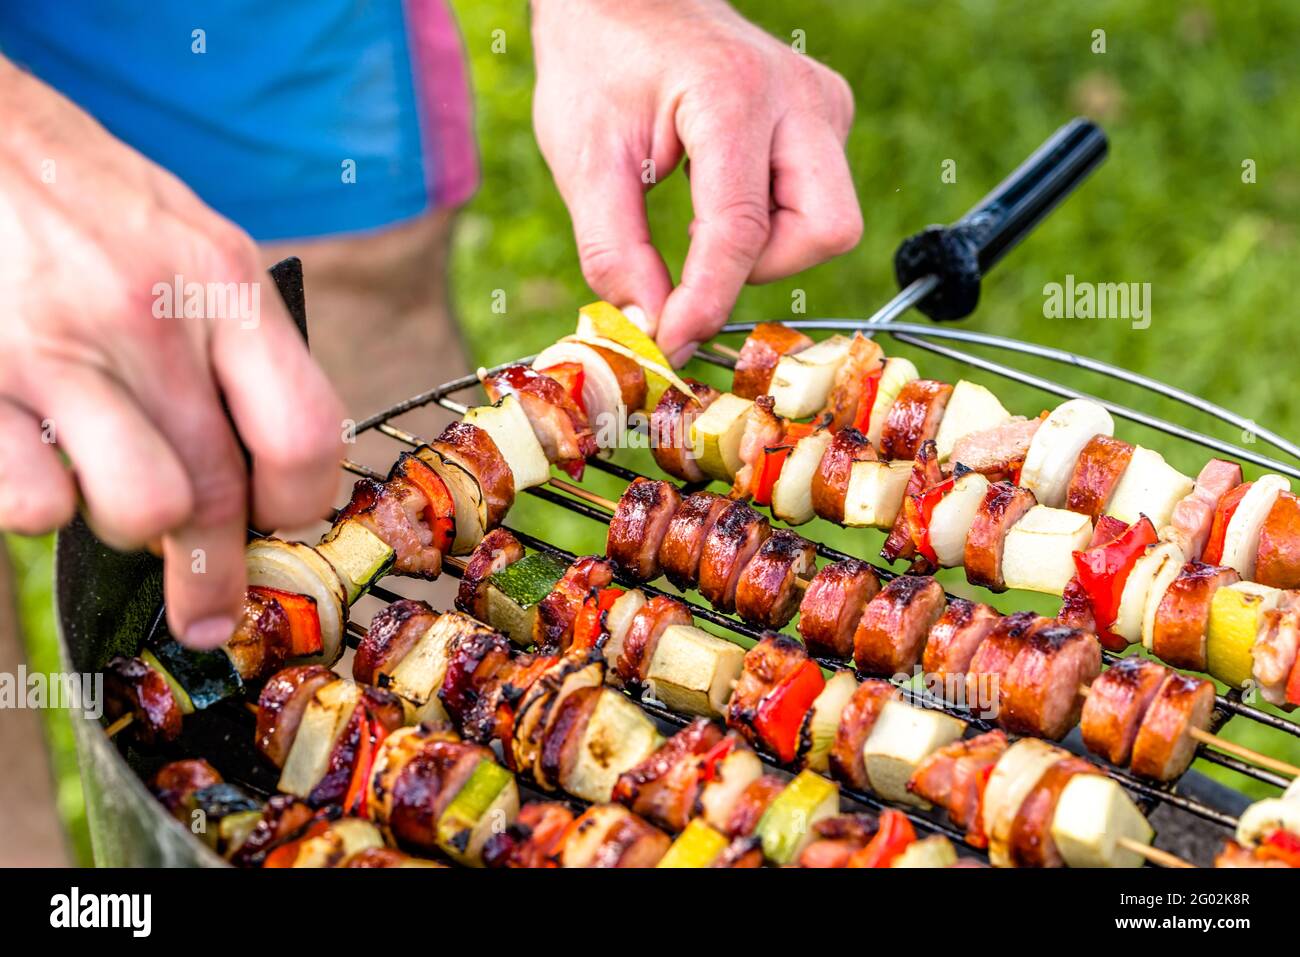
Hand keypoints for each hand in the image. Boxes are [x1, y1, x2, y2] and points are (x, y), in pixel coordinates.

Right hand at [0, 61, 345, 646]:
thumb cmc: (89, 201)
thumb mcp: (195, 243)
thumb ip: (243, 346)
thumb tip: (281, 464)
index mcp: (223, 284)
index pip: (306, 434)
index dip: (302, 503)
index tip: (283, 524)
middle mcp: (150, 320)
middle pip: (224, 492)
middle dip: (220, 572)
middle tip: (210, 611)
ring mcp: (56, 351)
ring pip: (143, 511)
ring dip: (135, 530)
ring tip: (116, 503)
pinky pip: (32, 505)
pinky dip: (41, 507)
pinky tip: (37, 466)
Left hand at [531, 0, 861, 363]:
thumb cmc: (598, 66)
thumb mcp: (584, 159)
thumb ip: (614, 250)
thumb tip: (651, 330)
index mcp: (732, 94)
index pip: (739, 228)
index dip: (706, 300)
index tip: (672, 343)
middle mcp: (798, 95)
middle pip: (827, 229)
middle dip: (761, 268)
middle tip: (699, 263)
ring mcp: (823, 103)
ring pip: (829, 222)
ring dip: (764, 247)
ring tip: (702, 215)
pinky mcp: (827, 116)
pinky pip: (819, 201)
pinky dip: (771, 222)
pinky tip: (722, 194)